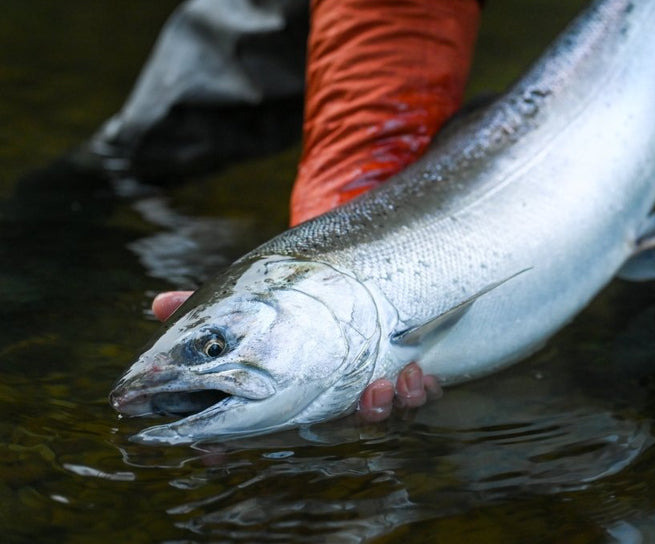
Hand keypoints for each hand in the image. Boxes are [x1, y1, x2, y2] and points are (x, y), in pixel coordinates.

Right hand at [150, 291, 441, 421]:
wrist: (336, 286)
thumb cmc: (281, 307)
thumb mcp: (247, 303)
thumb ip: (205, 308)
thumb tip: (158, 304)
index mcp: (281, 396)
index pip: (249, 431)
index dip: (234, 444)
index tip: (231, 445)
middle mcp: (321, 404)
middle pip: (331, 426)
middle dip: (353, 416)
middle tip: (367, 392)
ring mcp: (361, 395)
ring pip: (376, 416)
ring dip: (387, 404)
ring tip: (393, 379)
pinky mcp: (397, 381)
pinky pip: (413, 399)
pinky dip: (419, 391)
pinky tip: (419, 374)